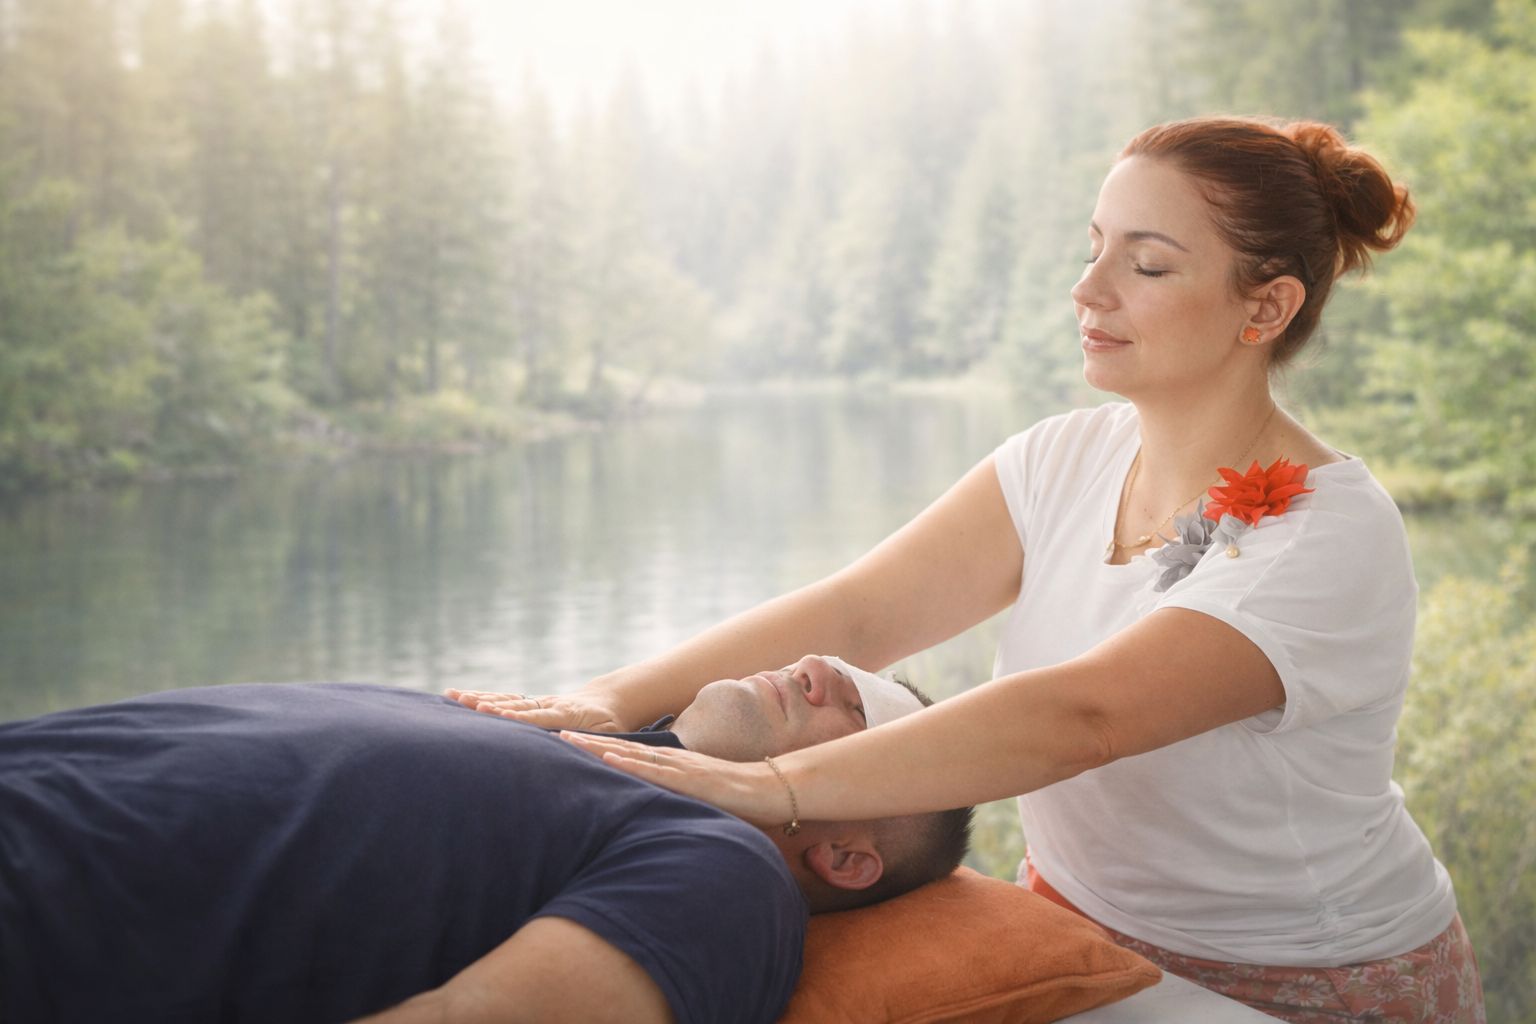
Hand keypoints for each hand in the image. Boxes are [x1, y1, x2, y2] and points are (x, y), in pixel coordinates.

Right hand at [444, 689, 633, 731]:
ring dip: (480, 699)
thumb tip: (577, 750)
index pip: (542, 717)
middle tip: (467, 704)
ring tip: (454, 697)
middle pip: (517, 705)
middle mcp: (549, 704)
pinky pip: (504, 699)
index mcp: (568, 714)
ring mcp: (538, 702)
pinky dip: (483, 697)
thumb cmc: (611, 725)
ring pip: (506, 699)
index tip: (500, 716)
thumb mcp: (610, 734)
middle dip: (491, 706)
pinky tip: (460, 696)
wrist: (608, 702)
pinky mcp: (530, 703)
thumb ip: (595, 741)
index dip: (521, 718)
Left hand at [559, 732, 789, 828]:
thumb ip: (685, 806)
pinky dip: (630, 765)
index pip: (631, 757)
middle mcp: (675, 763)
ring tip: (569, 740)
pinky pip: (657, 771)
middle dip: (589, 742)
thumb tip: (666, 821)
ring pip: (633, 755)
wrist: (778, 790)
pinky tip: (608, 759)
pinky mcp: (693, 780)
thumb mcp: (706, 803)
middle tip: (556, 734)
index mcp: (676, 769)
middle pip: (624, 750)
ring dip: (599, 747)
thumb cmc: (745, 802)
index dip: (601, 749)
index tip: (573, 744)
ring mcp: (683, 769)